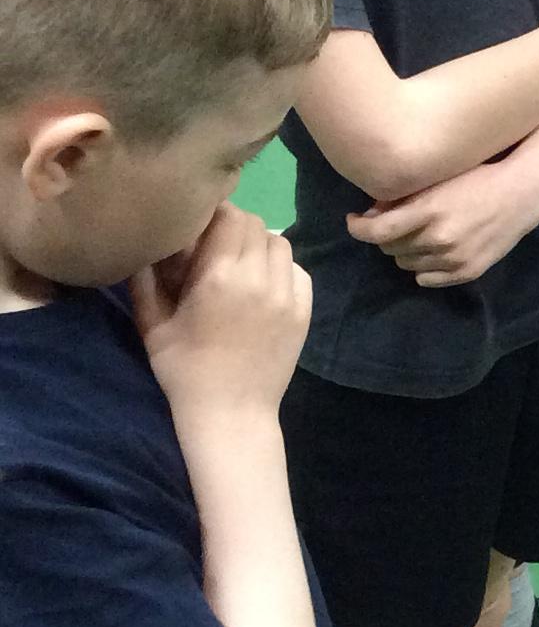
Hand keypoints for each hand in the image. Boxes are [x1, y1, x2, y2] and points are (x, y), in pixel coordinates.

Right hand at [130, 205, 311, 421]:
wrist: (231, 413)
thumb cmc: (184, 370)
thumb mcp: (152, 323)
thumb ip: (145, 278)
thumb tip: (148, 241)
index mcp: (219, 277)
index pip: (228, 216)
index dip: (213, 213)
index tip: (199, 225)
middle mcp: (258, 279)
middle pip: (254, 224)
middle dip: (234, 226)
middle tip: (217, 244)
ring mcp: (286, 295)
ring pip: (279, 243)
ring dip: (259, 245)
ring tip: (241, 264)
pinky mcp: (304, 311)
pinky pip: (298, 270)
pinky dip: (281, 268)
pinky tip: (263, 285)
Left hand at [347, 157, 538, 287]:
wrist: (521, 195)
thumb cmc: (477, 178)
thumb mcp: (438, 180)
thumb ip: (404, 197)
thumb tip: (371, 214)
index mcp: (429, 211)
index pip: (378, 231)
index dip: (358, 228)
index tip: (355, 221)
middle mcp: (440, 239)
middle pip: (389, 249)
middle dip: (385, 236)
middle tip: (394, 223)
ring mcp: (454, 259)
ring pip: (406, 265)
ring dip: (404, 251)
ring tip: (415, 236)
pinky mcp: (467, 272)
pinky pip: (426, 279)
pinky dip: (422, 268)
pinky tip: (430, 252)